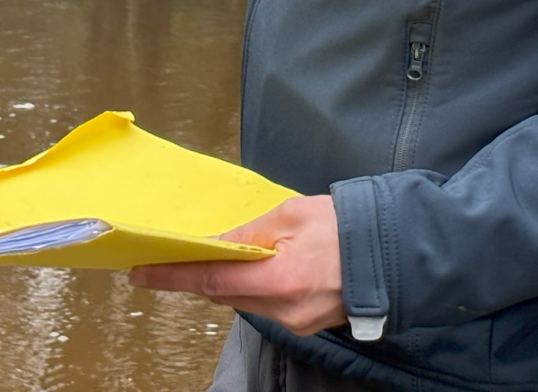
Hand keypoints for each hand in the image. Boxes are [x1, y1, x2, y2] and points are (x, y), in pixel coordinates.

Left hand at [128, 194, 345, 336]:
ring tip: (238, 252)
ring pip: (246, 301)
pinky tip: (267, 265)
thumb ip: (250, 232)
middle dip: (206, 273)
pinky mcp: (306, 324)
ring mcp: (297, 322)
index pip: (211, 281)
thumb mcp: (293, 214)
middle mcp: (286, 309)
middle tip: (186, 253)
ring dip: (234, 279)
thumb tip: (216, 246)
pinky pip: (268, 305)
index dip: (173, 276)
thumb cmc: (350, 226)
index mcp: (281, 278)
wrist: (395, 251)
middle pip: (226, 295)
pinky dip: (258, 286)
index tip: (142, 272)